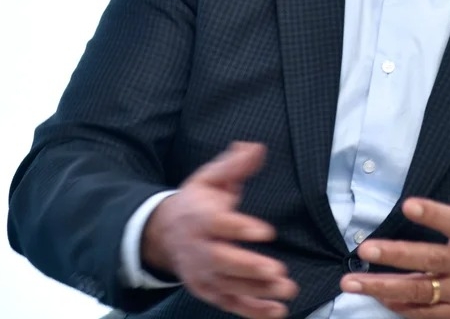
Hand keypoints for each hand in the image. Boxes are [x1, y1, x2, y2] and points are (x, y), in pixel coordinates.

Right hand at [142, 142, 297, 317]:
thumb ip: (235, 165)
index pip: (220, 225)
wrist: (162, 233)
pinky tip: (276, 311)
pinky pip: (231, 304)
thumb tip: (255, 148)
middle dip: (250, 268)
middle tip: (276, 270)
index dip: (241, 229)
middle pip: (224, 261)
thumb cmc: (194, 204)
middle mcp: (200, 250)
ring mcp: (203, 274)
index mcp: (200, 218)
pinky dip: (253, 311)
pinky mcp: (209, 291)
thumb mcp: (210, 178)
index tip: (265, 231)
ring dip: (258, 291)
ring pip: (230, 286)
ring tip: (286, 289)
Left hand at [339, 131, 449, 317]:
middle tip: (366, 249)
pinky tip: (377, 299)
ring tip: (352, 282)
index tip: (408, 205)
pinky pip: (426, 314)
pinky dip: (401, 308)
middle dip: (396, 255)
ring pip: (421, 292)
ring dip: (385, 288)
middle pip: (431, 260)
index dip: (433, 214)